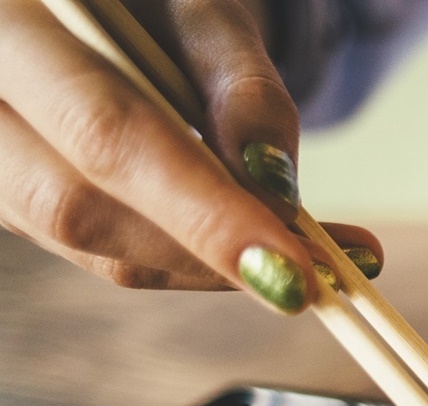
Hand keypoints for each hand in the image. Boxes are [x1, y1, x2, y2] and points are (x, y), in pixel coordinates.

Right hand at [0, 0, 380, 312]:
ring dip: (208, 266)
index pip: (101, 130)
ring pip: (88, 242)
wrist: (97, 3)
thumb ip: (237, 84)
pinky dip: (191, 261)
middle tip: (315, 279)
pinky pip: (102, 248)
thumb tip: (277, 189)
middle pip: (76, 205)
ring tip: (320, 260)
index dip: (197, 207)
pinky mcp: (16, 197)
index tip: (287, 262)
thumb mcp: (202, 7)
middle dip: (202, 251)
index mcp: (6, 25)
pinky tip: (268, 251)